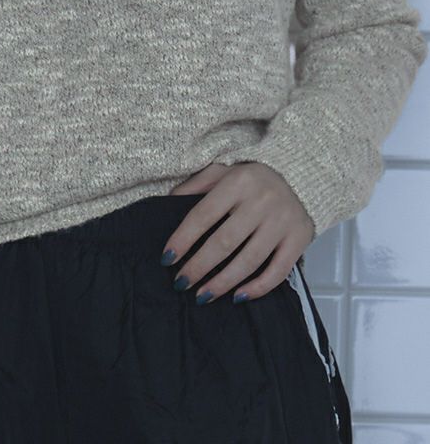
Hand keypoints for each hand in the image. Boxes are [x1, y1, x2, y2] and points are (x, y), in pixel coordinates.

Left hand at [163, 160, 314, 303]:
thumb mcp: (222, 170)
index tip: (167, 258)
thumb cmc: (252, 177)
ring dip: (223, 282)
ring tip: (202, 295)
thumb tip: (168, 202)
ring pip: (249, 260)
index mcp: (238, 182)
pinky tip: (238, 296)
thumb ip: (196, 185)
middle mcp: (261, 201)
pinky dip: (258, 288)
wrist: (300, 175)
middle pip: (224, 242)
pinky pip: (278, 270)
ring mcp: (282, 222)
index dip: (183, 239)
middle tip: (181, 282)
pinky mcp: (299, 238)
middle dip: (199, 266)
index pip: (203, 215)